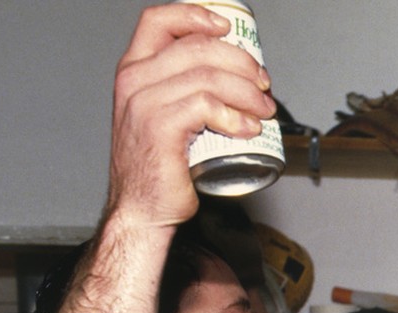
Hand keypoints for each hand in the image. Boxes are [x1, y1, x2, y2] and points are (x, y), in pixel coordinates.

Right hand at [108, 4, 275, 229]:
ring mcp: (144, 103)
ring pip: (208, 76)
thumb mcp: (165, 115)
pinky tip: (250, 129)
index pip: (159, 20)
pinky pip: (206, 106)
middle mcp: (134, 80)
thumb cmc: (160, 166)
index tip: (229, 29)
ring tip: (264, 111)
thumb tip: (237, 76)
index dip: (197, 15)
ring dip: (247, 91)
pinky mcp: (160, 128)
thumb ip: (184, 90)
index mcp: (133, 69)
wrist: (143, 208)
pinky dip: (236, 116)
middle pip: (198, 47)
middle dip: (242, 62)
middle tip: (264, 85)